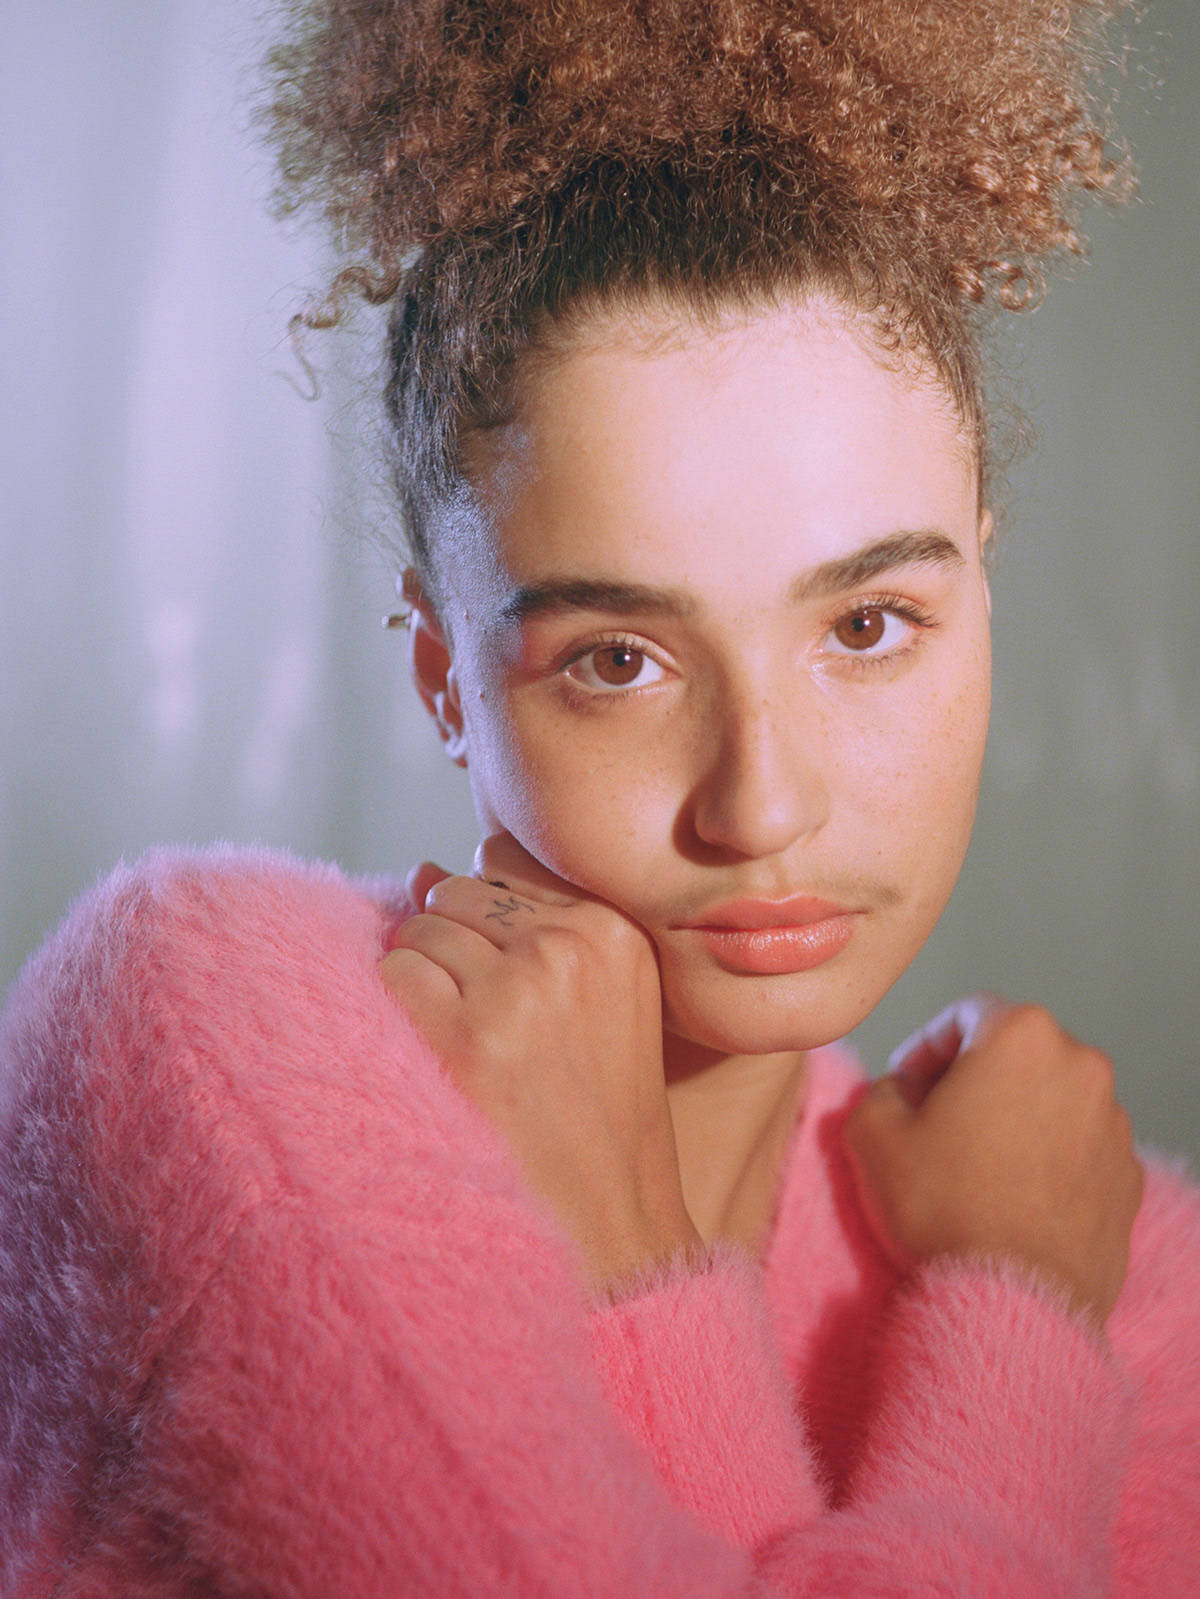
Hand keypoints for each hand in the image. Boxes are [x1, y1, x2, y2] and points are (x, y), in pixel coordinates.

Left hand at [379, 833, 703, 1293]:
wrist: (612, 1232)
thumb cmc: (597, 1122)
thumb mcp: (598, 1007)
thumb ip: (524, 929)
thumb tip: (424, 869)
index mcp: (616, 930)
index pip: (505, 866)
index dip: (485, 924)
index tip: (497, 985)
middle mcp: (572, 945)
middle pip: (455, 896)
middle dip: (449, 951)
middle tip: (480, 1032)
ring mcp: (518, 988)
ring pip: (417, 931)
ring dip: (419, 985)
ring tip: (465, 1055)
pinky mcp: (466, 1037)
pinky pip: (390, 976)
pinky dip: (392, 1016)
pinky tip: (434, 1066)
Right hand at [842, 996, 1144, 1330]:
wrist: (1012, 1302)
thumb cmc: (944, 1211)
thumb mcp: (871, 1134)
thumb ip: (880, 1088)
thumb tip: (900, 1092)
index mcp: (1021, 1036)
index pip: (966, 1014)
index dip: (926, 1047)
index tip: (907, 1084)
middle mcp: (1081, 1066)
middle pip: (1015, 1053)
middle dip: (974, 1079)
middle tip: (935, 1124)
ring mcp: (1113, 1123)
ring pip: (1050, 1099)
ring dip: (1013, 1118)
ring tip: (973, 1169)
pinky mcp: (1128, 1176)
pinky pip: (1077, 1147)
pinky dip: (1046, 1159)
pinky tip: (1009, 1198)